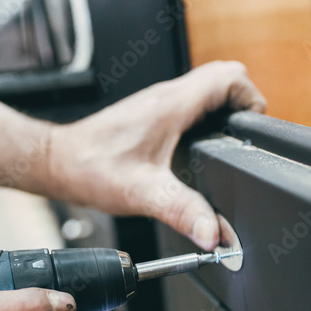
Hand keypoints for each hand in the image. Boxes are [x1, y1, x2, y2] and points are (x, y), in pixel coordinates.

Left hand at [50, 61, 264, 249]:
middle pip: (225, 78)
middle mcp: (167, 97)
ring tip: (226, 145)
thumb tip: (214, 234)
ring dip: (225, 110)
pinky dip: (205, 118)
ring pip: (207, 89)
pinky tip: (198, 150)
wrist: (59, 163)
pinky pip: (191, 103)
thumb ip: (183, 212)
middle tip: (241, 139)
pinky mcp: (152, 114)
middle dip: (244, 104)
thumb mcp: (144, 195)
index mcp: (172, 106)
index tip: (251, 130)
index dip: (252, 99)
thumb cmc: (91, 169)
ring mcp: (159, 103)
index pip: (230, 77)